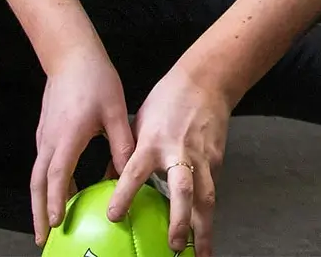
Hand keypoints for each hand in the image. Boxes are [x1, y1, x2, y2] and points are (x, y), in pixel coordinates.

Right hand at [32, 40, 134, 247]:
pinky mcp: (45, 134)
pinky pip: (43, 166)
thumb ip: (122, 144)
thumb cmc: (96, 80)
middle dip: (39, 213)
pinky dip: (46, 185)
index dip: (57, 200)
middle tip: (43, 238)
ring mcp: (44, 137)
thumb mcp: (115, 111)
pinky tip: (61, 194)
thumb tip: (130, 173)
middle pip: (38, 184)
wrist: (71, 56)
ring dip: (40, 202)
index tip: (58, 222)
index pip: (59, 175)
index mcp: (68, 136)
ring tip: (49, 225)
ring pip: (37, 176)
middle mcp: (50, 140)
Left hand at [108, 61, 231, 256]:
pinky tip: (204, 234)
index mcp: (152, 142)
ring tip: (200, 256)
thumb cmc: (167, 101)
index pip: (135, 172)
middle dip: (180, 221)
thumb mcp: (138, 124)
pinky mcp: (216, 161)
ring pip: (206, 198)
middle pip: (183, 191)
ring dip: (203, 229)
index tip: (115, 216)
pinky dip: (208, 214)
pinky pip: (211, 191)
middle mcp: (179, 153)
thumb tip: (104, 182)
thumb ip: (125, 155)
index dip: (125, 194)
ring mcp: (202, 158)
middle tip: (173, 247)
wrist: (207, 81)